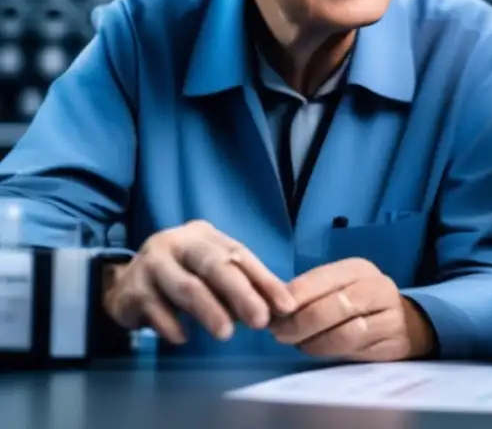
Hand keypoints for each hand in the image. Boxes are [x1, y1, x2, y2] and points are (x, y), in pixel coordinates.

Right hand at [102, 220, 296, 344]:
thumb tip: (278, 310)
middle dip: (240, 293)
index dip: (265, 281)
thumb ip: (242, 287)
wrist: (124, 283)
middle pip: (214, 265)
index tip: (286, 306)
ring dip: (208, 310)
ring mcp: (152, 263)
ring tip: (226, 334)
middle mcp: (178, 243)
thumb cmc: (181, 276)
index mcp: (205, 236)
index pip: (240, 255)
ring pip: (186, 286)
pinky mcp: (132, 288)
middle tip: (259, 320)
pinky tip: (183, 337)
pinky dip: (171, 324)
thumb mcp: (211, 275)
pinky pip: (154, 307)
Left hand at [269, 258, 431, 360]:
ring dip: (313, 341)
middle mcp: (377, 287)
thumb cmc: (359, 303)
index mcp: (359, 268)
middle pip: (335, 305)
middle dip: (300, 322)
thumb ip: (309, 293)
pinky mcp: (390, 343)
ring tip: (296, 343)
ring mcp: (388, 316)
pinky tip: (316, 350)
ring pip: (345, 332)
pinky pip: (354, 350)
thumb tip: (269, 306)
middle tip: (278, 333)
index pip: (323, 278)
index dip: (294, 296)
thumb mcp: (338, 287)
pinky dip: (329, 352)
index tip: (272, 311)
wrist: (405, 324)